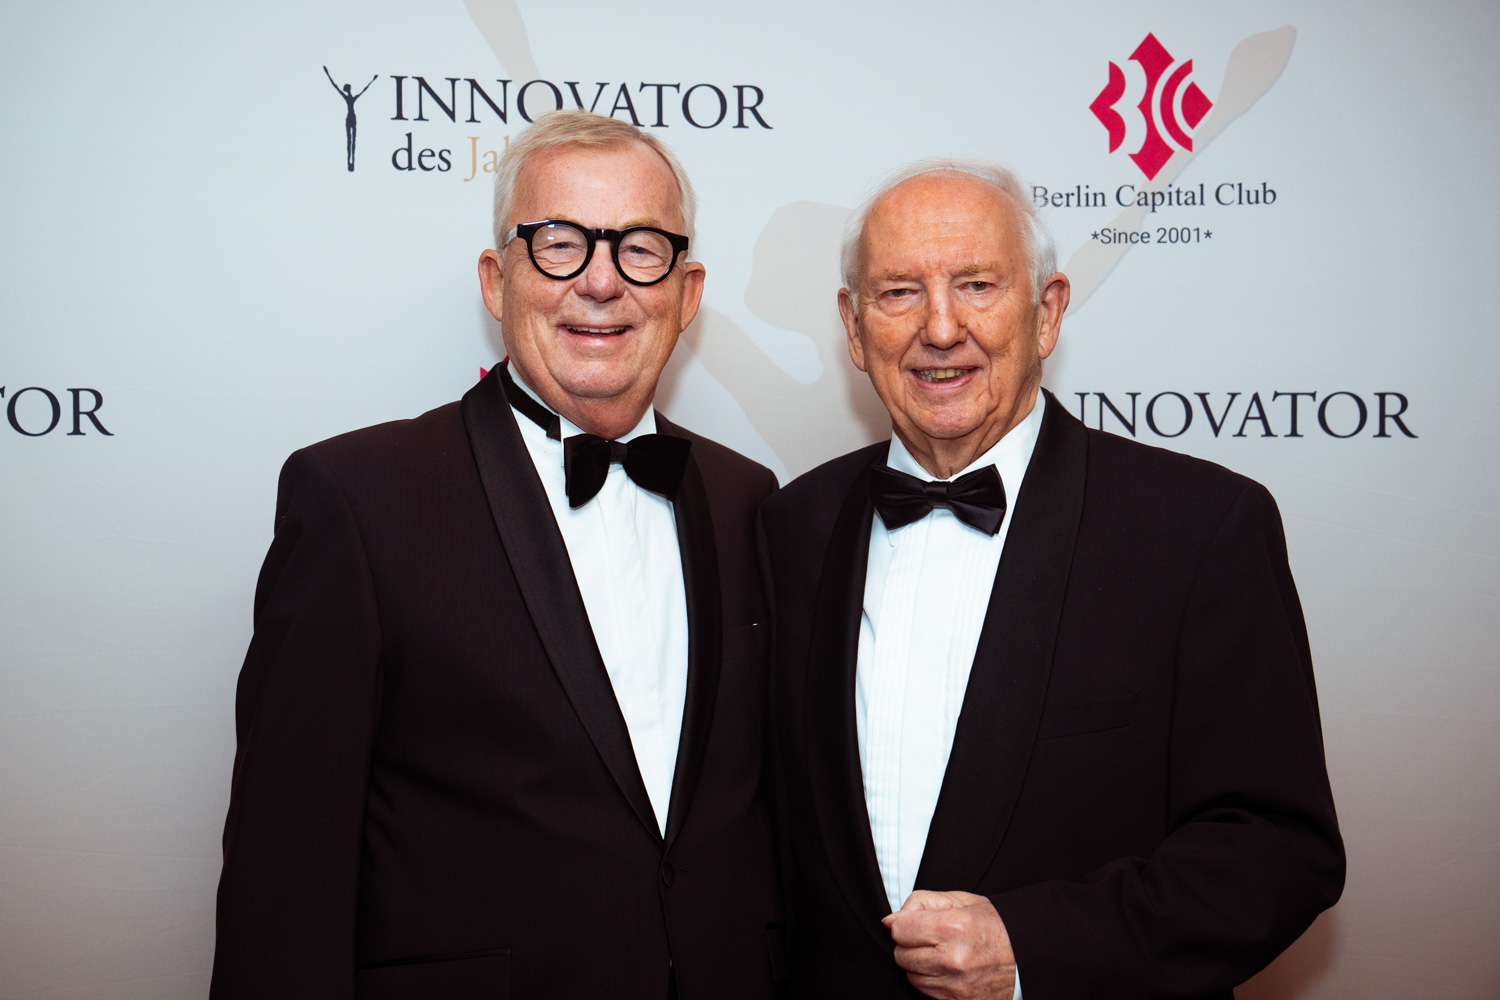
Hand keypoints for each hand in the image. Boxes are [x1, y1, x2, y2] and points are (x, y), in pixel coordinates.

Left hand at [882, 890, 1015, 999]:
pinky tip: (949, 970)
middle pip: (901, 955)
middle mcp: (953, 959)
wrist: (1025, 958)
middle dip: (911, 945)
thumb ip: (922, 903)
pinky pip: (926, 993)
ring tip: (943, 954)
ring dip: (920, 965)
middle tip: (932, 939)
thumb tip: (891, 919)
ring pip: (911, 976)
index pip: (900, 930)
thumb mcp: (961, 901)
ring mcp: (956, 985)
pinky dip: (932, 981)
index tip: (916, 924)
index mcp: (954, 927)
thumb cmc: (995, 927)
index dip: (905, 924)